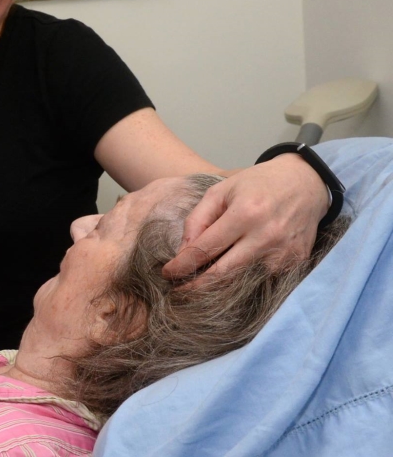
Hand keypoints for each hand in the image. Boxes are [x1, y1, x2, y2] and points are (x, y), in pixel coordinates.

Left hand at [162, 153, 329, 282]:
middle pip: (222, 274)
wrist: (306, 183)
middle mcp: (266, 237)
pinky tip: (228, 281)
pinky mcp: (296, 263)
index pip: (205, 250)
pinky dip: (242, 284)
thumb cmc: (256, 184)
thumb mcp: (220, 191)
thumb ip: (197, 220)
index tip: (167, 273)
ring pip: (241, 283)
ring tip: (198, 287)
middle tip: (177, 290)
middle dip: (195, 286)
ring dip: (217, 289)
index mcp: (245, 214)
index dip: (182, 266)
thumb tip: (182, 253)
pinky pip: (261, 282)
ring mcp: (283, 253)